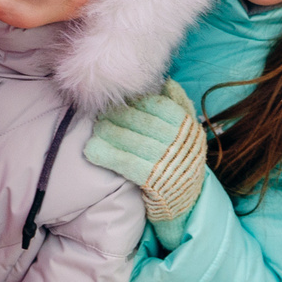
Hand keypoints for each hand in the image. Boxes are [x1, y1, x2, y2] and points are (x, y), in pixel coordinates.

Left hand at [83, 80, 206, 223]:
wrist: (185, 199)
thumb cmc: (182, 158)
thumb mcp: (188, 131)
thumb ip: (180, 105)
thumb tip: (165, 81)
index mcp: (187, 126)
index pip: (158, 105)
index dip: (135, 102)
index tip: (119, 100)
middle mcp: (179, 142)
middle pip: (142, 122)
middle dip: (118, 116)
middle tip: (100, 113)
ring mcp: (166, 162)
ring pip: (132, 141)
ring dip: (109, 133)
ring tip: (96, 128)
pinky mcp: (153, 181)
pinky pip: (126, 163)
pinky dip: (108, 155)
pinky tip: (92, 150)